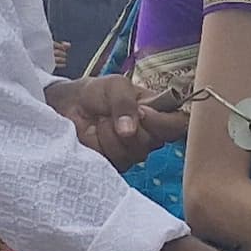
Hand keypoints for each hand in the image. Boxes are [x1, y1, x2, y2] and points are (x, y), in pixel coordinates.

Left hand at [58, 76, 182, 168]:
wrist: (71, 104)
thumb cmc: (98, 93)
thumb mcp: (116, 86)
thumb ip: (126, 102)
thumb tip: (130, 131)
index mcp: (158, 114)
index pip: (179, 125)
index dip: (164, 122)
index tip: (143, 112)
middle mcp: (150, 136)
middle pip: (155, 141)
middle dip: (131, 125)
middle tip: (114, 112)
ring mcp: (133, 153)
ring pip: (135, 152)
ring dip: (113, 133)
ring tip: (102, 120)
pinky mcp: (116, 165)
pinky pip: (116, 160)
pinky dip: (102, 143)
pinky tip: (96, 133)